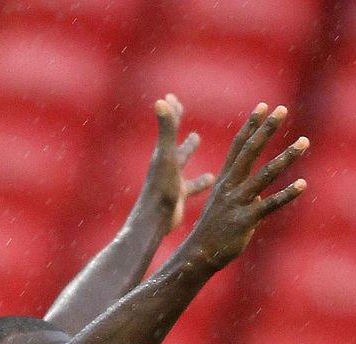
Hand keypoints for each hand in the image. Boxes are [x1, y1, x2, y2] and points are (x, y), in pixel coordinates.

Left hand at [137, 93, 214, 231]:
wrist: (154, 223)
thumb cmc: (161, 189)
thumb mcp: (167, 156)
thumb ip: (166, 129)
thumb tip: (161, 100)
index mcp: (163, 154)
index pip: (168, 127)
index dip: (172, 112)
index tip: (172, 96)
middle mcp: (166, 166)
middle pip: (173, 141)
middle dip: (177, 127)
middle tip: (179, 111)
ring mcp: (172, 181)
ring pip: (182, 161)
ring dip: (188, 149)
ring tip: (196, 139)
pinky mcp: (178, 197)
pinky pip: (191, 185)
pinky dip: (200, 180)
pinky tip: (211, 179)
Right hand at [187, 103, 307, 269]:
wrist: (199, 254)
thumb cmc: (212, 231)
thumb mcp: (225, 206)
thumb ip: (243, 196)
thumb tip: (261, 195)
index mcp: (225, 180)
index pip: (238, 146)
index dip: (251, 126)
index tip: (263, 106)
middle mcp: (231, 187)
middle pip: (250, 152)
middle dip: (266, 130)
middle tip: (281, 110)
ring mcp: (238, 202)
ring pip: (265, 175)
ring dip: (285, 157)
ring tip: (304, 142)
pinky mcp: (246, 220)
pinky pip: (270, 205)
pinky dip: (286, 195)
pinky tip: (302, 185)